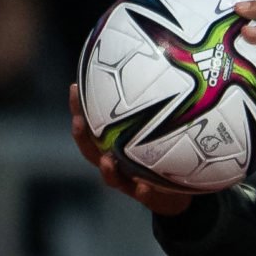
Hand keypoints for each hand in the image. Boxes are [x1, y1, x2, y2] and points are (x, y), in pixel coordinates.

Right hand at [70, 83, 192, 215]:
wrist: (180, 190)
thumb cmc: (168, 151)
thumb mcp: (164, 125)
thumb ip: (159, 100)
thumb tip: (163, 58)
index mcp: (115, 144)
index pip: (92, 124)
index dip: (79, 108)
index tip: (75, 87)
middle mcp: (116, 162)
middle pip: (91, 150)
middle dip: (83, 136)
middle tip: (78, 122)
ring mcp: (130, 181)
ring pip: (112, 177)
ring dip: (108, 169)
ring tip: (108, 160)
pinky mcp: (149, 197)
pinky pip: (144, 196)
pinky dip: (143, 191)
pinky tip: (143, 186)